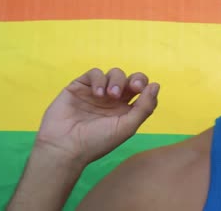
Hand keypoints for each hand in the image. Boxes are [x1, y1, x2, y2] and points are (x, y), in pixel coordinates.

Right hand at [35, 68, 159, 164]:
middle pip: (131, 79)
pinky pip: (94, 73)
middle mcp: (112, 100)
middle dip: (136, 79)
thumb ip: (144, 107)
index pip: (142, 91)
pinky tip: (97, 94)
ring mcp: (96, 93)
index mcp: (125, 110)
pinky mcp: (79, 87)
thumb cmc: (97, 142)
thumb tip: (156, 85)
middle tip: (133, 87)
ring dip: (116, 81)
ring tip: (109, 96)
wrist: (65, 147)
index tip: (141, 91)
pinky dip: (99, 80)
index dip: (145, 86)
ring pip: (114, 74)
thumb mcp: (127, 127)